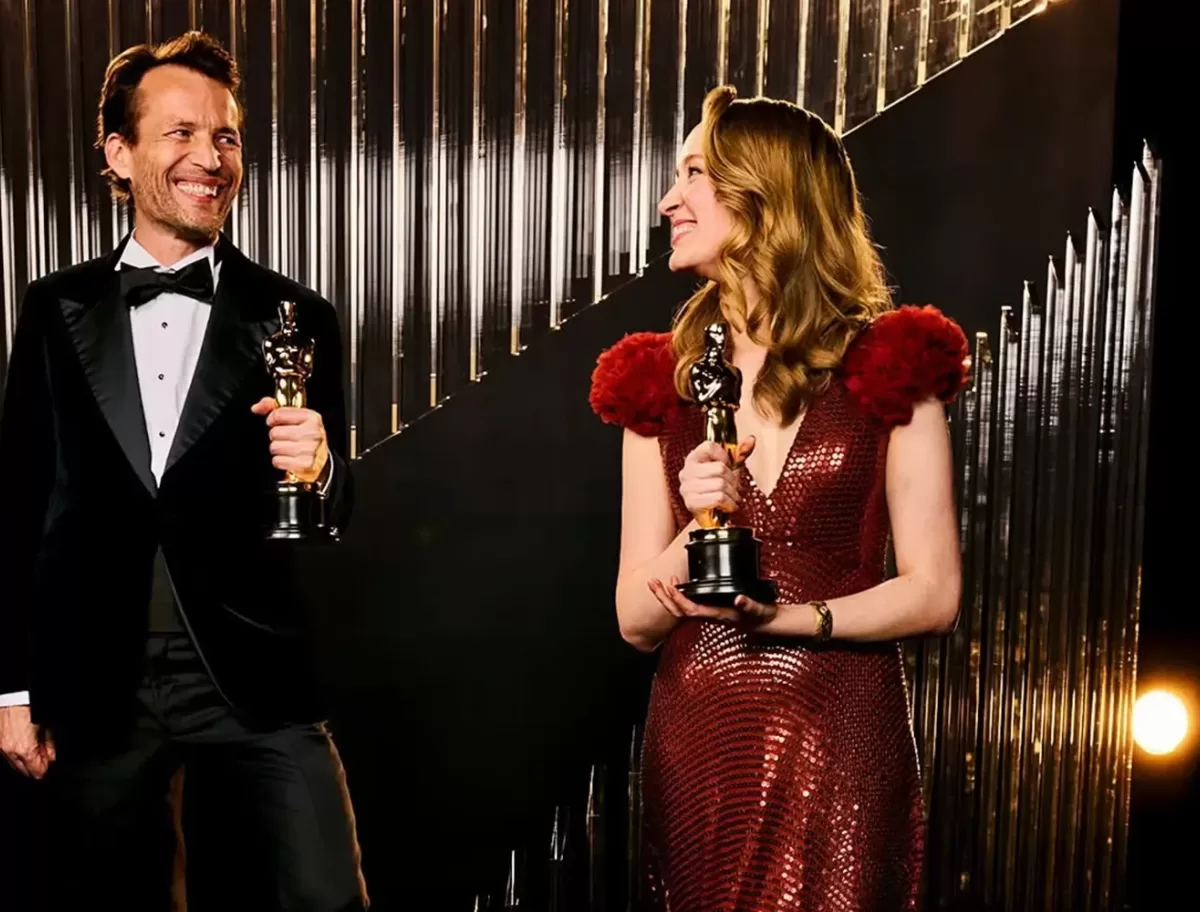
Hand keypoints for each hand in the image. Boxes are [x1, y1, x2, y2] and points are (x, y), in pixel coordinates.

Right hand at [0, 706, 53, 778]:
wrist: (12, 697)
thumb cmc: (28, 707)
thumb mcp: (46, 727)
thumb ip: (50, 744)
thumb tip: (51, 756)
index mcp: (24, 749)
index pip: (37, 772)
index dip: (46, 766)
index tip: (49, 759)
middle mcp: (10, 751)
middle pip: (24, 771)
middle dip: (35, 764)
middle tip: (43, 752)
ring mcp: (1, 747)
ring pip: (14, 763)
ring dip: (24, 758)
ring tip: (33, 744)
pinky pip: (7, 753)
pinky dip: (15, 751)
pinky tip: (23, 740)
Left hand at [251, 398, 328, 482]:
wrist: (319, 461)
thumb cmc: (304, 437)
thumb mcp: (295, 418)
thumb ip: (273, 407)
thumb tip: (256, 408)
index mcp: (312, 417)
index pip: (278, 414)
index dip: (272, 419)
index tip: (276, 423)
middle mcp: (313, 432)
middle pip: (275, 432)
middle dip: (276, 437)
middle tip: (286, 439)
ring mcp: (310, 449)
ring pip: (275, 447)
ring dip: (278, 449)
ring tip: (288, 449)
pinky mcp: (305, 464)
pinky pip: (277, 461)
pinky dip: (280, 461)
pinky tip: (288, 459)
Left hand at [646, 576, 778, 624]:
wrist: (770, 624)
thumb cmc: (764, 617)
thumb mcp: (760, 610)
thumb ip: (749, 605)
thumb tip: (738, 599)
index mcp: (718, 615)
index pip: (691, 610)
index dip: (678, 599)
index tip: (670, 586)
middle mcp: (710, 615)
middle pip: (679, 611)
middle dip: (664, 597)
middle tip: (651, 582)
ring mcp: (710, 613)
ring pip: (682, 608)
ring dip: (668, 596)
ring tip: (658, 583)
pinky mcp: (713, 609)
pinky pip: (690, 604)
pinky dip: (680, 595)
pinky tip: (677, 585)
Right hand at [678, 437, 755, 517]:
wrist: (711, 514)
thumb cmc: (718, 488)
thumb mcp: (730, 468)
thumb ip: (740, 453)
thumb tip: (751, 439)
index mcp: (693, 458)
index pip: (709, 446)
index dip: (724, 456)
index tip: (728, 465)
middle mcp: (686, 472)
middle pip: (719, 468)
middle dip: (733, 480)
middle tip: (733, 486)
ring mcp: (687, 488)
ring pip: (720, 484)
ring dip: (732, 493)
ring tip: (732, 497)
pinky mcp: (691, 503)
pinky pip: (718, 498)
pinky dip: (729, 503)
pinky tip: (728, 505)